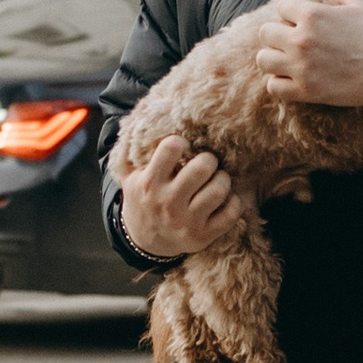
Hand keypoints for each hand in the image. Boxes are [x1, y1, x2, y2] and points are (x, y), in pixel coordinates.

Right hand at [116, 133, 245, 263]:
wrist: (145, 243)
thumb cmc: (142, 200)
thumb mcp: (129, 177)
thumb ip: (130, 151)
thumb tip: (135, 119)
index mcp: (149, 183)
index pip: (171, 147)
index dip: (180, 142)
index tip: (182, 149)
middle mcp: (168, 203)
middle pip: (202, 167)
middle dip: (208, 160)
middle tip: (206, 163)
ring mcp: (186, 221)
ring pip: (219, 190)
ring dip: (222, 180)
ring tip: (216, 180)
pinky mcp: (203, 236)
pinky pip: (231, 213)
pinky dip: (234, 202)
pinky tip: (224, 199)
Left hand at [251, 0, 362, 111]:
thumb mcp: (360, 3)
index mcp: (313, 15)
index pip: (281, 7)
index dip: (291, 13)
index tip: (302, 21)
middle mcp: (301, 40)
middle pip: (266, 33)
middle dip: (278, 34)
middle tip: (292, 40)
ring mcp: (300, 67)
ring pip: (263, 59)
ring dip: (273, 57)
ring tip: (287, 59)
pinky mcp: (305, 91)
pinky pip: (273, 87)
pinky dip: (278, 82)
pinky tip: (291, 78)